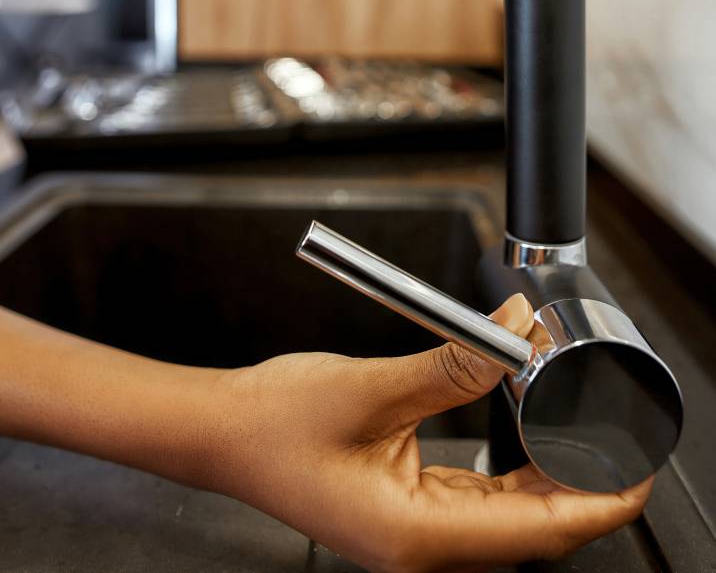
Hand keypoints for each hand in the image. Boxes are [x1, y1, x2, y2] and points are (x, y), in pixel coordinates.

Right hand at [199, 294, 650, 572]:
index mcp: (415, 535)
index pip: (539, 528)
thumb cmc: (276, 422)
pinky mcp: (403, 509)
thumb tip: (515, 335)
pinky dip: (512, 470)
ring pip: (509, 516)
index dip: (598, 501)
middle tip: (620, 435)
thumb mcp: (371, 387)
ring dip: (550, 475)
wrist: (222, 431)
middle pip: (532, 527)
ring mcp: (411, 534)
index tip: (637, 470)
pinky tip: (527, 435)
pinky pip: (479, 500)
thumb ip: (452, 365)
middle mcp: (419, 547)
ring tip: (582, 428)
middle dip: (584, 484)